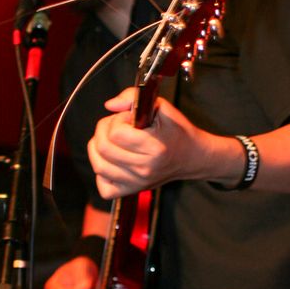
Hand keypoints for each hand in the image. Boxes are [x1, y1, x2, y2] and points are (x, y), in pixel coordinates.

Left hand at [87, 87, 206, 198]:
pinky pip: (104, 186)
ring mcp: (138, 183)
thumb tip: (110, 105)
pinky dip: (103, 172)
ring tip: (112, 141)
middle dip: (104, 130)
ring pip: (99, 166)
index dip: (117, 120)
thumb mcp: (161, 106)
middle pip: (103, 148)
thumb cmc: (176, 131)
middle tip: (117, 127)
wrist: (191, 157)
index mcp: (155, 148)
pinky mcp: (131, 191)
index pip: (116, 133)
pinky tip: (113, 160)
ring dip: (98, 149)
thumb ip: (133, 97)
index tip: (127, 118)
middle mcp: (145, 169)